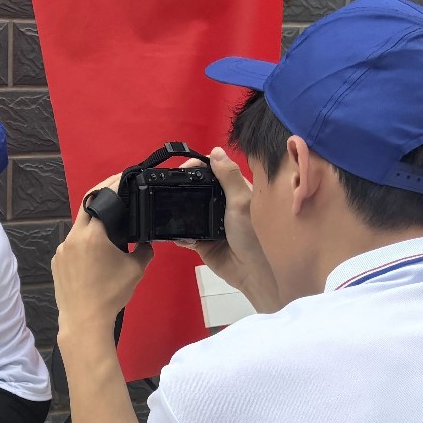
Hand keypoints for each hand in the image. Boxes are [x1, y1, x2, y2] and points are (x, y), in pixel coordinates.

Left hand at [53, 199, 152, 345]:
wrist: (84, 321)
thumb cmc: (110, 294)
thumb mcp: (136, 269)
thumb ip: (144, 249)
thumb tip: (145, 241)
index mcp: (92, 234)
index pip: (101, 198)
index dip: (113, 185)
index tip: (123, 178)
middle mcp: (73, 237)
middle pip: (87, 208)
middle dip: (102, 200)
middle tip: (118, 196)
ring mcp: (62, 249)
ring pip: (79, 228)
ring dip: (93, 224)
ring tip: (110, 228)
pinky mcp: (57, 262)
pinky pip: (72, 244)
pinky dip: (84, 242)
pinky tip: (96, 252)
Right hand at [183, 148, 277, 311]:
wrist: (253, 272)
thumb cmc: (254, 233)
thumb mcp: (242, 200)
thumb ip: (228, 176)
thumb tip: (216, 151)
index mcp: (235, 190)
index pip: (214, 171)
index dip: (199, 166)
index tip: (183, 168)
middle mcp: (222, 204)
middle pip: (197, 189)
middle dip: (183, 188)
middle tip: (168, 188)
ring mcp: (210, 223)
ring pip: (188, 211)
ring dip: (178, 211)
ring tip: (167, 210)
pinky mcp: (201, 242)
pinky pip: (185, 234)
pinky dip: (179, 233)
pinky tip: (177, 234)